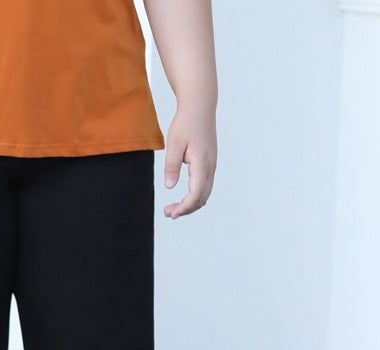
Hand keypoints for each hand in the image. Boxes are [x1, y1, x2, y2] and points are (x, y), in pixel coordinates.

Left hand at [163, 102, 216, 218]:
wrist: (200, 106)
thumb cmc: (186, 122)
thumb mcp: (174, 143)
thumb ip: (171, 166)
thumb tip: (169, 186)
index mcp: (202, 163)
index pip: (196, 194)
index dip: (184, 208)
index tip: (171, 213)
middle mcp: (210, 166)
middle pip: (202, 198)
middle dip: (186, 210)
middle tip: (168, 213)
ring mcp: (212, 165)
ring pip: (204, 194)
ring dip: (190, 204)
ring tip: (173, 208)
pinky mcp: (209, 163)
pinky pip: (205, 186)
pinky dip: (195, 196)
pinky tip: (183, 198)